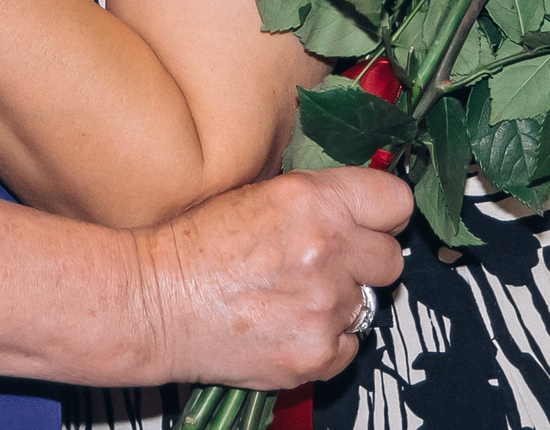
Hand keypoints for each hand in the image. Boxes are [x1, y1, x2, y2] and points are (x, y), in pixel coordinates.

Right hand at [137, 168, 410, 391]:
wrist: (154, 302)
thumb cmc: (195, 246)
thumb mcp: (258, 195)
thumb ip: (315, 200)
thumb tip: (357, 209)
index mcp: (313, 200)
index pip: (395, 202)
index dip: (381, 215)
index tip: (369, 223)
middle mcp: (328, 250)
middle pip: (390, 258)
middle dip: (363, 261)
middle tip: (326, 264)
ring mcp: (326, 307)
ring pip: (368, 305)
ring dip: (339, 302)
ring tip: (290, 297)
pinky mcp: (317, 353)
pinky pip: (350, 346)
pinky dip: (325, 340)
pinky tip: (286, 325)